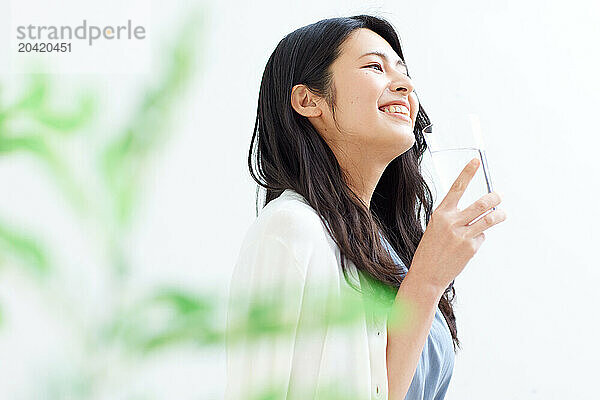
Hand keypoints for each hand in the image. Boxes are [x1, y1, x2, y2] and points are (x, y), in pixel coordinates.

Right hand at [410, 158, 506, 291]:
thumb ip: (453, 217)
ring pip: (489, 219)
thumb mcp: (436, 228)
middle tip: (499, 195)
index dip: (467, 173)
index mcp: (440, 213)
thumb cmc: (430, 250)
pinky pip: (481, 237)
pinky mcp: (470, 248)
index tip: (476, 161)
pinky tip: (469, 245)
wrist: (427, 274)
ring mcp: (462, 235)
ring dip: (499, 215)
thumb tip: (477, 212)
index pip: (457, 188)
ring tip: (502, 213)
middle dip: (494, 198)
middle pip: (481, 204)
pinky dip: (479, 237)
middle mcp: (452, 222)